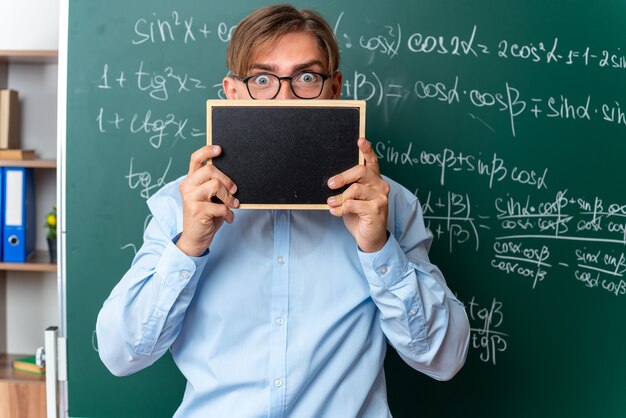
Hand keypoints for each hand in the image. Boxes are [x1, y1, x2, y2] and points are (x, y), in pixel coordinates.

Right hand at [176, 145, 238, 255]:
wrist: (195, 239)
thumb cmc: (205, 216)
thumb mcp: (208, 198)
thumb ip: (213, 185)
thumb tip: (232, 177)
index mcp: (190, 181)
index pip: (195, 159)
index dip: (207, 151)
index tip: (219, 149)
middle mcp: (187, 186)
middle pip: (210, 170)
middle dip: (227, 180)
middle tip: (234, 190)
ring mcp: (191, 198)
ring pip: (216, 185)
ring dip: (229, 197)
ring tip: (233, 205)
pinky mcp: (197, 210)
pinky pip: (220, 206)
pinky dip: (229, 213)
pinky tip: (228, 218)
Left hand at [327, 138, 389, 252]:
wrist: (369, 238)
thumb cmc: (359, 215)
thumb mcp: (352, 199)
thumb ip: (347, 187)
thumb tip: (331, 182)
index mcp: (374, 179)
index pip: (372, 161)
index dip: (366, 149)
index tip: (360, 140)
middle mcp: (380, 185)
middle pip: (361, 171)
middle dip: (342, 177)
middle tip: (330, 184)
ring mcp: (381, 197)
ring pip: (355, 190)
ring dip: (339, 198)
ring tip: (331, 203)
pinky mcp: (377, 210)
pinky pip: (353, 204)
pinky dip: (341, 208)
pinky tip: (336, 212)